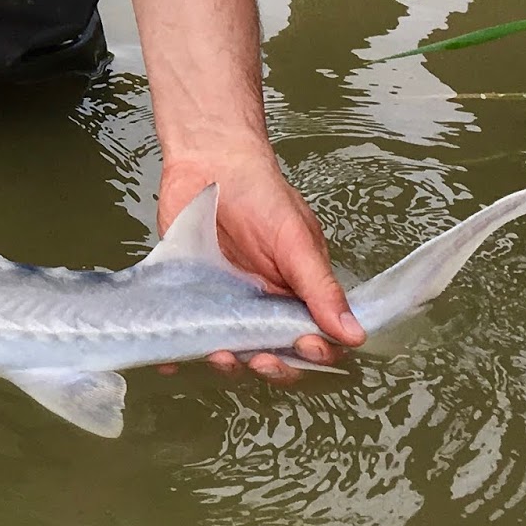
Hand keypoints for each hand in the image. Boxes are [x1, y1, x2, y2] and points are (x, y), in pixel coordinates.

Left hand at [157, 152, 364, 384]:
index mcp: (295, 293)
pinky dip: (178, 354)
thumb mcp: (296, 239)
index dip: (311, 354)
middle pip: (271, 354)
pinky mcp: (187, 300)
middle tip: (260, 359)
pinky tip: (170, 362)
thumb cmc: (261, 194)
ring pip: (229, 351)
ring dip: (227, 363)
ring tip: (219, 354)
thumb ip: (320, 286)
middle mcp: (260, 305)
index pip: (310, 339)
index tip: (305, 348)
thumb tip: (355, 333)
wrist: (209, 160)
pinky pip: (184, 335)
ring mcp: (223, 305)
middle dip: (270, 365)